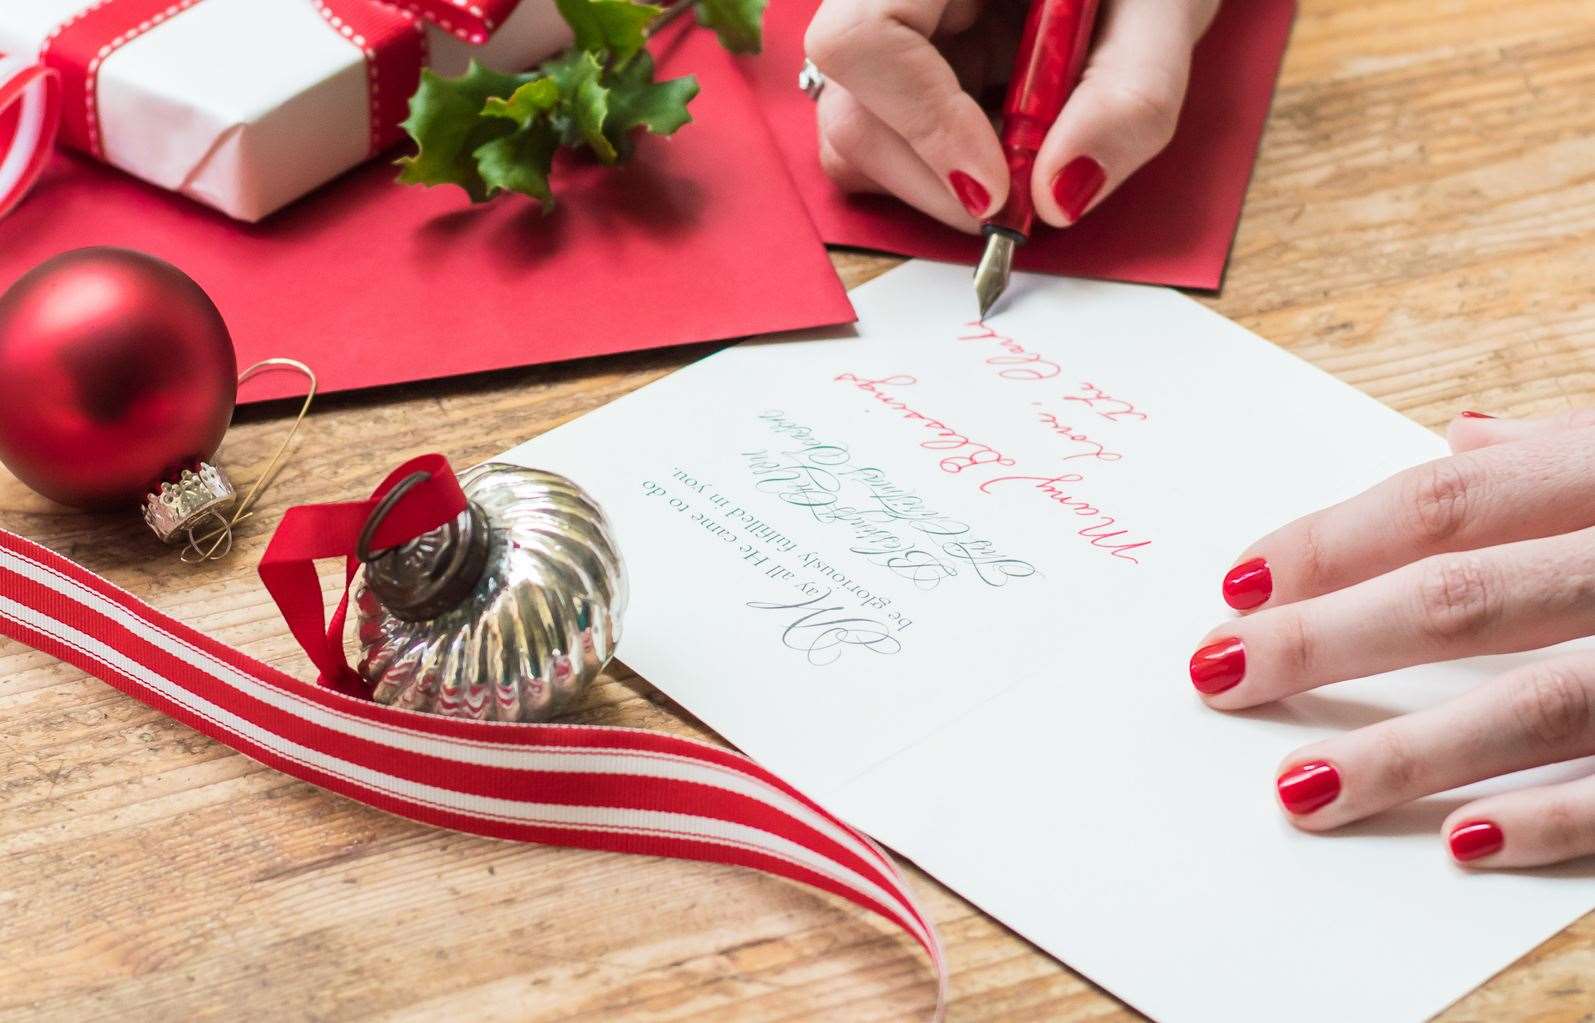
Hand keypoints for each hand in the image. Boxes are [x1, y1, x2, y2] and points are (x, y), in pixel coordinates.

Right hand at [803, 0, 1219, 231]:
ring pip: (855, 136)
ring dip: (935, 182)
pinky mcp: (900, 70)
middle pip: (847, 106)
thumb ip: (1128, 100)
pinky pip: (884, 142)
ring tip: (1017, 170)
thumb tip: (1058, 198)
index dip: (922, 122)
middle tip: (1016, 204)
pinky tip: (1001, 150)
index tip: (994, 184)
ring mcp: (886, 31)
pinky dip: (940, 172)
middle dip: (933, 178)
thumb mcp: (1164, 13)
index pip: (862, 38)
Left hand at [1192, 410, 1594, 867]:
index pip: (1443, 506)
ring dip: (1409, 751)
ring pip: (1538, 702)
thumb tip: (1460, 438)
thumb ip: (1555, 452)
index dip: (1331, 545)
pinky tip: (1457, 843)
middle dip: (1325, 640)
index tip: (1235, 586)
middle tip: (1217, 673)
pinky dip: (1550, 820)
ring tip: (1299, 788)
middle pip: (1461, 598)